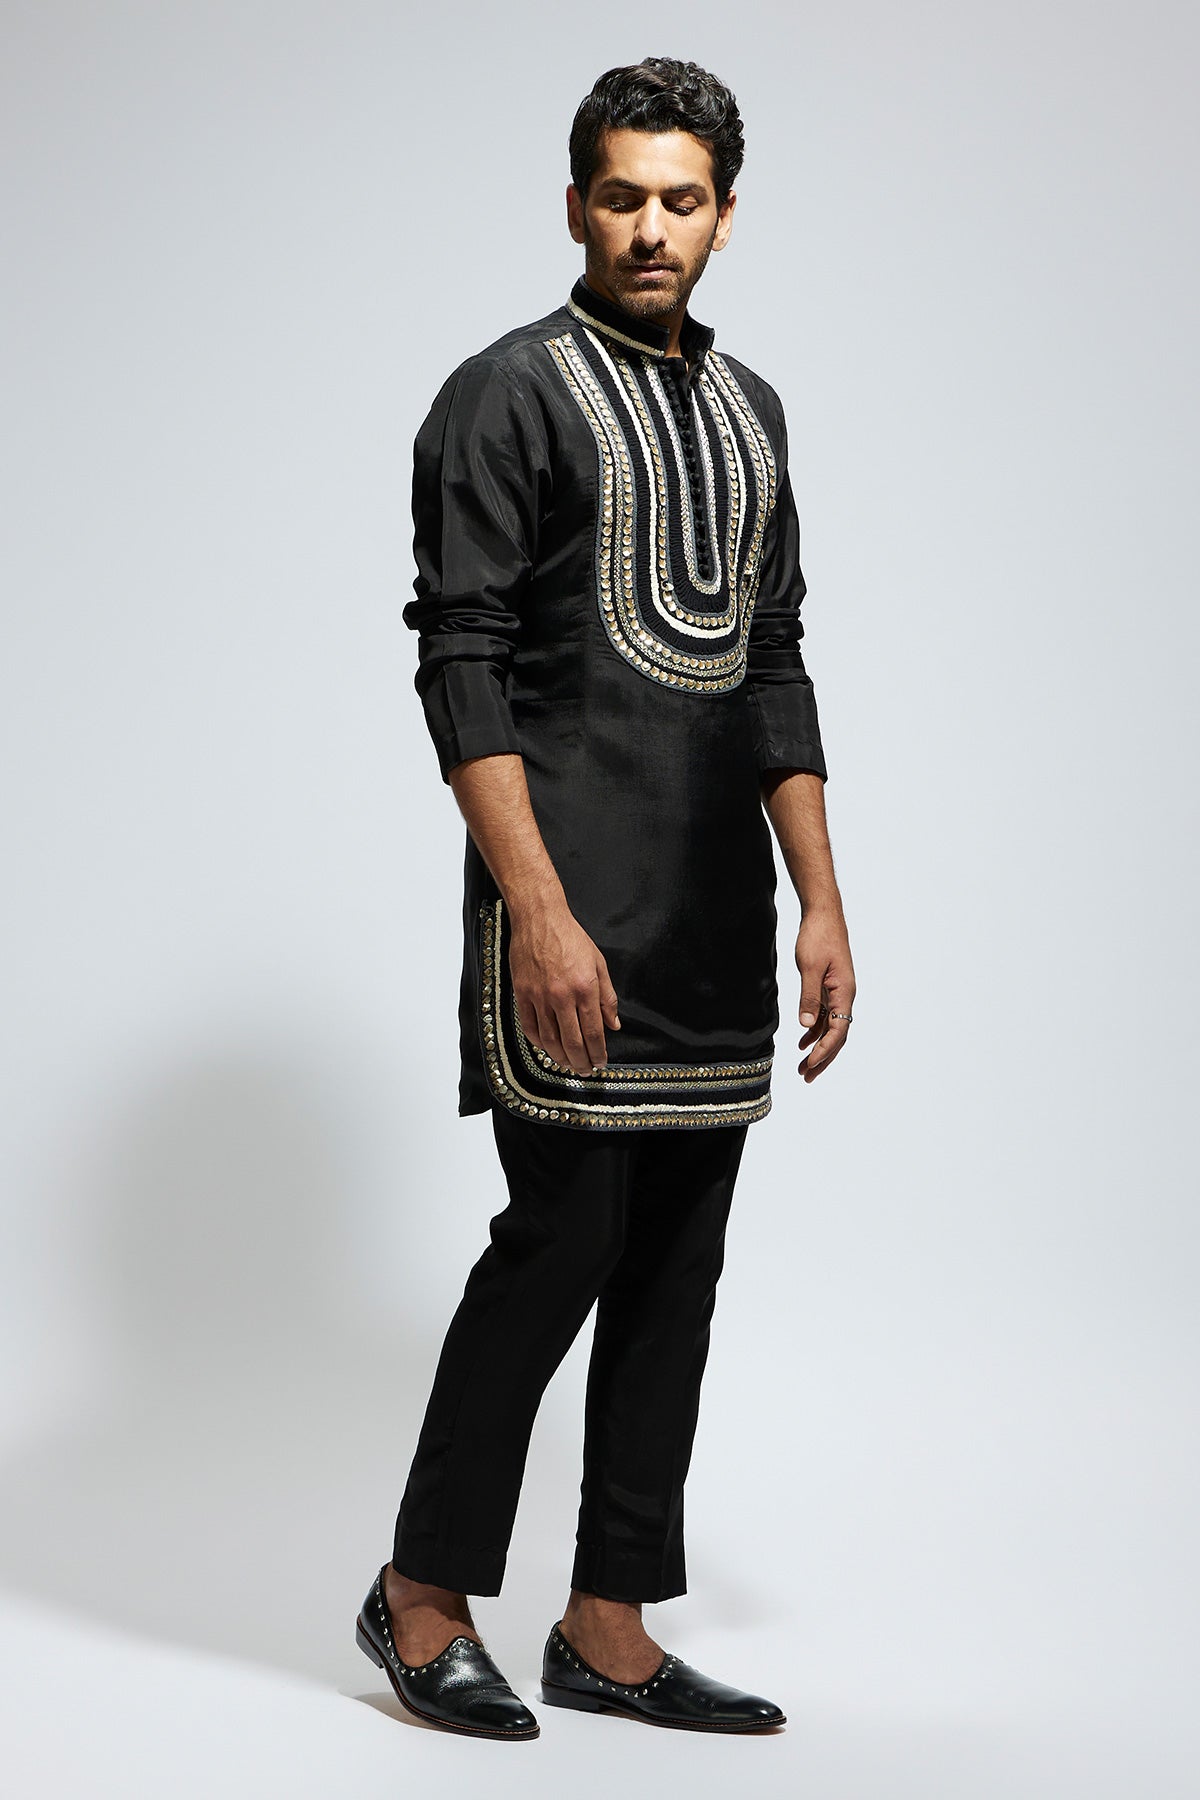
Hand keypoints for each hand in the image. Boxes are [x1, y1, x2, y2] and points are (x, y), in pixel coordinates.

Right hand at [508, 901, 620, 1073]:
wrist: (540, 919)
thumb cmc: (571, 938)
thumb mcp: (598, 964)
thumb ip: (607, 997)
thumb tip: (614, 1024)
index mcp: (585, 988)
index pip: (593, 1032)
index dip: (598, 1052)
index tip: (601, 1062)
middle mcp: (562, 996)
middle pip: (572, 1042)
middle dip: (581, 1062)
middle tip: (586, 1071)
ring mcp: (539, 997)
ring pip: (550, 1040)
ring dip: (560, 1058)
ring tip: (568, 1065)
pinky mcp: (522, 994)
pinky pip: (530, 1027)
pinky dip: (539, 1043)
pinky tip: (547, 1049)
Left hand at [795, 908, 855, 1081]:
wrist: (823, 914)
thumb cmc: (819, 937)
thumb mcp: (810, 967)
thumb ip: (809, 997)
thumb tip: (805, 1025)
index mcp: (844, 993)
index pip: (837, 1031)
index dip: (824, 1051)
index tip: (809, 1065)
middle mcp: (844, 996)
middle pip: (837, 1035)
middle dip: (822, 1058)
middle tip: (806, 1077)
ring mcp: (837, 992)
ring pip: (830, 1028)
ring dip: (817, 1047)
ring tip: (802, 1066)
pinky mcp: (828, 987)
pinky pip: (824, 1015)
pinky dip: (814, 1030)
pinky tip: (802, 1040)